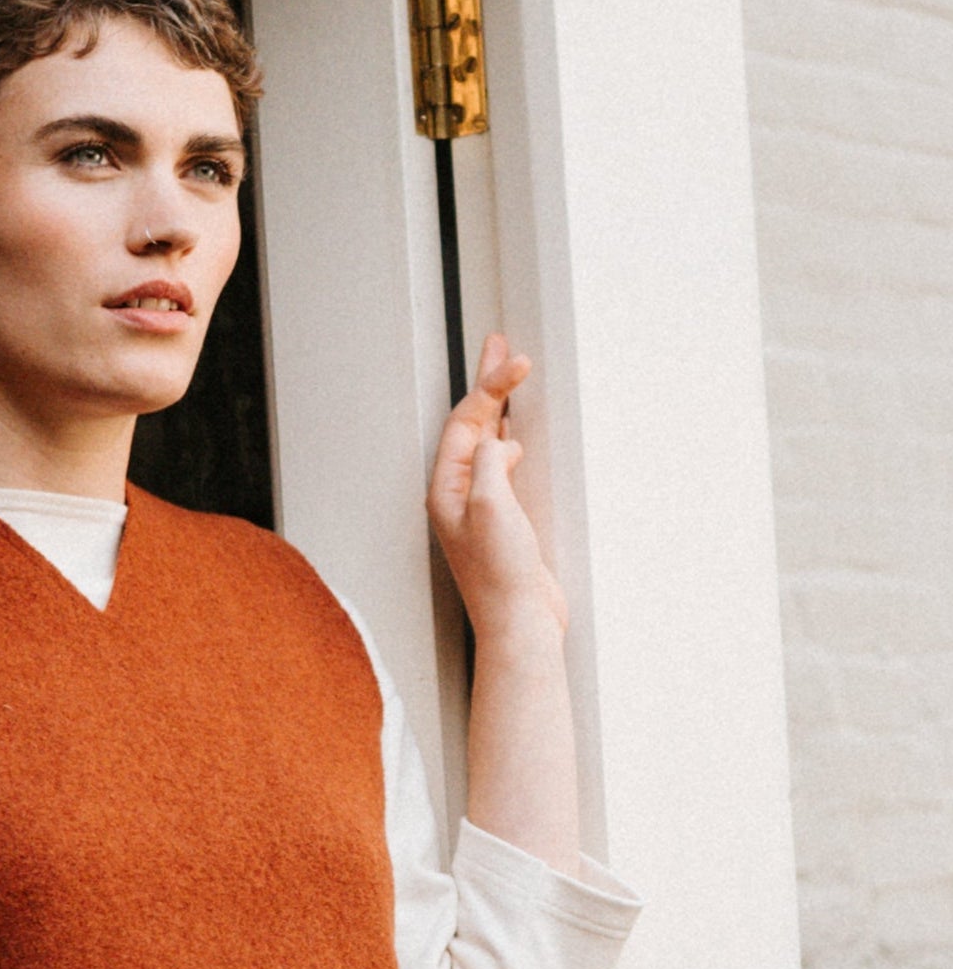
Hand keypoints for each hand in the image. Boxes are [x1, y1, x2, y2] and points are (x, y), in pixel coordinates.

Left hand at [426, 335, 566, 645]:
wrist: (520, 623)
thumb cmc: (501, 576)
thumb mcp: (492, 505)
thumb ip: (490, 463)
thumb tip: (501, 442)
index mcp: (448, 488)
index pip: (466, 422)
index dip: (490, 387)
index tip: (517, 362)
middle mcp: (459, 495)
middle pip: (472, 426)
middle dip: (487, 385)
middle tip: (499, 346)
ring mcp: (481, 507)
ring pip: (488, 443)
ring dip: (499, 409)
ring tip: (508, 377)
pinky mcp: (503, 521)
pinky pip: (503, 467)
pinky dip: (511, 442)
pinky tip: (518, 438)